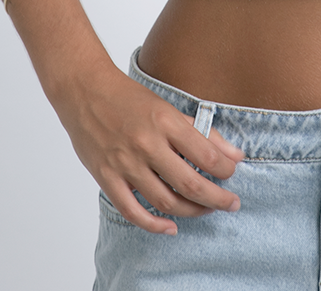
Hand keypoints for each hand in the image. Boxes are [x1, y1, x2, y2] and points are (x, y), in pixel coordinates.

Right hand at [54, 62, 244, 234]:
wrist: (85, 91)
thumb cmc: (129, 98)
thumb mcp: (168, 108)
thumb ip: (202, 132)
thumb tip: (235, 155)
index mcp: (166, 122)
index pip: (205, 155)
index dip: (225, 170)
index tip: (232, 174)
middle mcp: (147, 144)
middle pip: (190, 183)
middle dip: (217, 198)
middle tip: (232, 203)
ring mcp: (126, 164)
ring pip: (165, 202)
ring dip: (191, 211)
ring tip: (206, 210)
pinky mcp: (107, 178)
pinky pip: (132, 211)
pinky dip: (154, 225)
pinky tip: (171, 228)